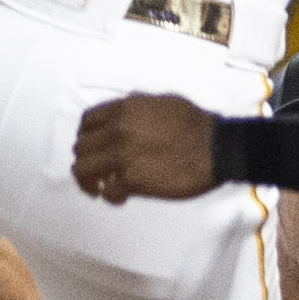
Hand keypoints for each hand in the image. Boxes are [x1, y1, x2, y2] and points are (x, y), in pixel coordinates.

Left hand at [74, 94, 221, 203]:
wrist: (217, 148)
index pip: (87, 121)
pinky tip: (121, 197)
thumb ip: (139, 108)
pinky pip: (108, 191)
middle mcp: (118, 129)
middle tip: (96, 172)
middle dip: (86, 161)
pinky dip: (111, 196)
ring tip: (101, 188)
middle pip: (81, 147)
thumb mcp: (164, 102)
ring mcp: (123, 154)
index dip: (86, 137)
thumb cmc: (196, 124)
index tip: (93, 148)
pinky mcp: (133, 179)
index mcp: (126, 108)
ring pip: (84, 170)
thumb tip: (127, 114)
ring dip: (90, 181)